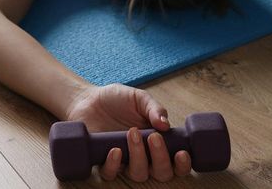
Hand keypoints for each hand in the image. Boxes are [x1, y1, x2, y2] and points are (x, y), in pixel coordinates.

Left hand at [63, 83, 192, 181]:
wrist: (88, 98)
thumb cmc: (117, 99)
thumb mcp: (139, 98)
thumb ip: (155, 109)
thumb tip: (166, 125)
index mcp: (157, 142)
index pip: (177, 163)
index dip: (183, 164)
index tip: (181, 153)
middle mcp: (144, 156)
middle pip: (161, 173)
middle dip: (161, 159)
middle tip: (153, 137)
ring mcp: (124, 160)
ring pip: (139, 174)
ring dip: (139, 157)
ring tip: (132, 133)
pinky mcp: (104, 161)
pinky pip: (111, 173)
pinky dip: (114, 165)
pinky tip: (114, 150)